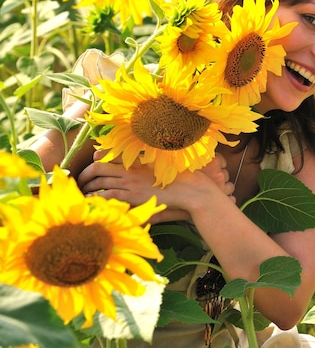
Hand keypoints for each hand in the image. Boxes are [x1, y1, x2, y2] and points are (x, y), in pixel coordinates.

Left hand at [77, 150, 234, 221]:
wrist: (190, 189)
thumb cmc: (179, 179)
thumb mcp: (163, 167)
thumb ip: (147, 164)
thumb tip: (136, 165)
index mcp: (137, 160)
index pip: (109, 155)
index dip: (97, 159)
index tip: (92, 163)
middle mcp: (130, 169)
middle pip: (98, 168)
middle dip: (86, 175)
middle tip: (81, 182)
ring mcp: (129, 182)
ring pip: (98, 182)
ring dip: (87, 188)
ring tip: (84, 194)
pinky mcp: (131, 196)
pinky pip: (105, 195)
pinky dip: (95, 198)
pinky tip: (91, 202)